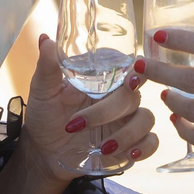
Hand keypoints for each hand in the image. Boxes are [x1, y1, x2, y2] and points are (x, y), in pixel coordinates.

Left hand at [0, 36, 158, 193]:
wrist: (44, 153)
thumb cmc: (45, 116)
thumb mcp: (42, 91)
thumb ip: (47, 67)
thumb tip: (45, 39)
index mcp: (104, 80)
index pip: (129, 66)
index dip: (138, 70)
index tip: (130, 79)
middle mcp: (119, 97)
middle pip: (132, 95)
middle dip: (107, 111)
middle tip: (78, 123)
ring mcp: (127, 121)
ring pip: (145, 118)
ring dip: (127, 133)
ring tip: (103, 146)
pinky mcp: (131, 144)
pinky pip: (151, 142)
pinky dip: (144, 148)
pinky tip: (129, 154)